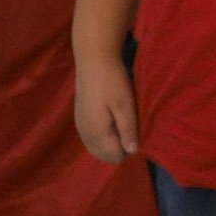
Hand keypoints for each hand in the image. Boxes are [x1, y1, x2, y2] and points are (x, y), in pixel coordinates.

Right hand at [70, 49, 138, 166]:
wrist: (93, 59)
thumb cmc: (112, 82)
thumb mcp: (125, 106)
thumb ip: (128, 131)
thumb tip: (132, 152)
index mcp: (96, 133)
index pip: (114, 156)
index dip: (128, 149)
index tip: (136, 132)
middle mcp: (85, 134)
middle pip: (103, 155)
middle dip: (118, 148)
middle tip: (130, 129)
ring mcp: (80, 126)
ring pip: (96, 147)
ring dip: (110, 143)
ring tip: (122, 124)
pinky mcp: (79, 118)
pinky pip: (91, 138)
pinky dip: (102, 136)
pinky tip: (111, 120)